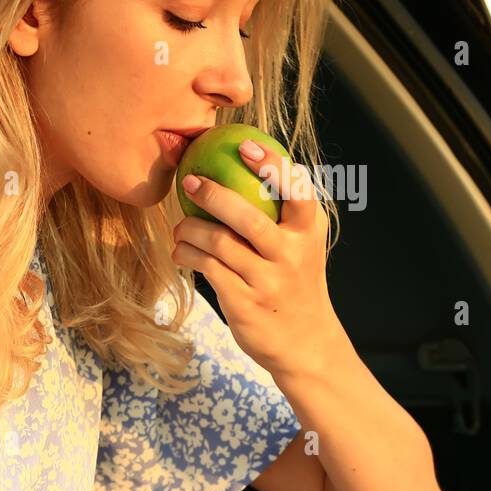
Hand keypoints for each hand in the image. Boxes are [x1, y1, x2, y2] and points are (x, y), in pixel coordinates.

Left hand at [170, 142, 341, 375]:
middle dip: (214, 195)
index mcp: (309, 232)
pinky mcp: (244, 303)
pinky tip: (181, 250)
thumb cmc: (295, 282)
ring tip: (180, 226)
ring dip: (190, 229)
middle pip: (248, 218)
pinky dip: (188, 254)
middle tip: (191, 181)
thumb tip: (242, 161)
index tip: (244, 146)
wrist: (306, 344)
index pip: (297, 191)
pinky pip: (207, 268)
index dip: (271, 166)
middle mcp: (292, 255)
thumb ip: (283, 212)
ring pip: (219, 243)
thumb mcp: (302, 246)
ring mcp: (268, 281)